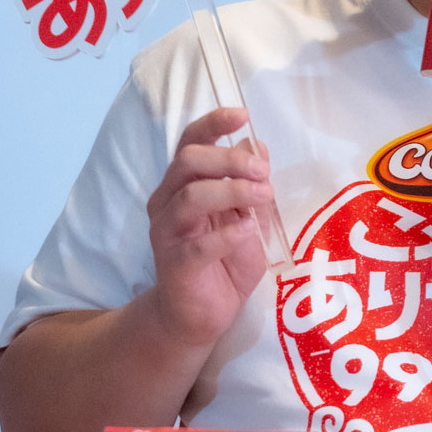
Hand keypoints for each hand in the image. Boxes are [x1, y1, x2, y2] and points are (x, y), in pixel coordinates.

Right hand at [143, 108, 273, 348]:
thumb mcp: (247, 217)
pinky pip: (196, 245)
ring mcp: (167, 233)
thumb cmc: (224, 261)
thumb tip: (260, 147)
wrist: (200, 315)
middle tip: (263, 172)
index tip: (242, 115)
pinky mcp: (174, 265)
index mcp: (184, 185)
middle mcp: (168, 202)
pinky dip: (226, 235)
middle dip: (229, 159)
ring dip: (232, 191)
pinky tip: (247, 232)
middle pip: (188, 162)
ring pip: (190, 197)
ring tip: (264, 197)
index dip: (213, 124)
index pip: (190, 142)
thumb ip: (251, 184)